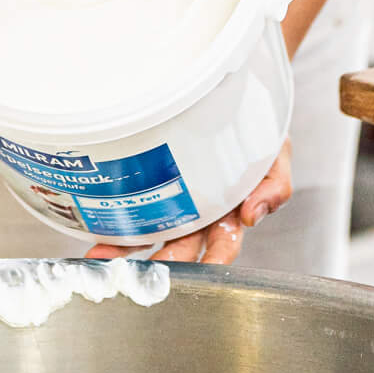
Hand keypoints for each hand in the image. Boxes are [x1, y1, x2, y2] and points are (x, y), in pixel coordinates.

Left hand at [86, 139, 292, 267]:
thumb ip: (274, 183)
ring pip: (151, 232)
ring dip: (128, 250)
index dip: (214, 259)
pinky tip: (99, 236)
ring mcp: (174, 199)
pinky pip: (133, 206)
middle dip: (161, 263)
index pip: (223, 244)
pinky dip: (116, 225)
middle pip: (181, 246)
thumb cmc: (255, 128)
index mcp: (230, 210)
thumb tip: (254, 214)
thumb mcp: (274, 152)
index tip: (201, 269)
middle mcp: (200, 213)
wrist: (229, 98)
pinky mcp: (150, 184)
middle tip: (142, 275)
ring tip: (104, 260)